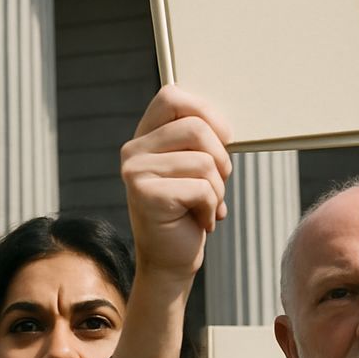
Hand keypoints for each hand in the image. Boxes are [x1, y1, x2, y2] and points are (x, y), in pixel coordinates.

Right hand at [121, 86, 231, 282]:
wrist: (170, 261)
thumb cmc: (188, 212)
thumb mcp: (193, 168)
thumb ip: (199, 141)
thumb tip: (225, 126)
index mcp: (145, 137)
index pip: (172, 96)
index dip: (206, 112)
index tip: (223, 139)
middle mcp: (133, 150)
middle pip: (196, 127)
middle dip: (221, 158)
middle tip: (217, 183)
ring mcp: (135, 171)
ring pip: (204, 161)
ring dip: (218, 189)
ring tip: (206, 206)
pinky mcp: (144, 193)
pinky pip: (201, 188)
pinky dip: (211, 207)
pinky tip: (200, 221)